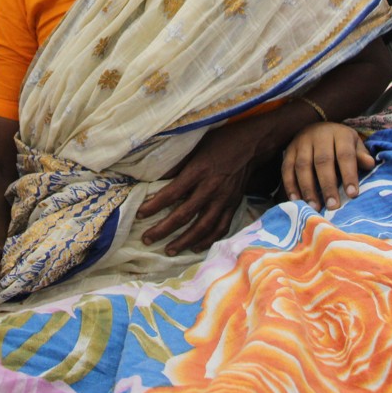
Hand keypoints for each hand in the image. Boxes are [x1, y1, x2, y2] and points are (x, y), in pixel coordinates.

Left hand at [136, 123, 258, 255]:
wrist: (251, 146)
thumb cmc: (219, 143)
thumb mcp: (195, 147)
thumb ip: (177, 165)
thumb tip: (156, 179)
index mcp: (198, 171)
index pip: (172, 193)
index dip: (154, 206)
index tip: (140, 214)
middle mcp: (211, 188)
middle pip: (184, 215)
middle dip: (163, 229)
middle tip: (147, 239)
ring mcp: (224, 200)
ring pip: (202, 227)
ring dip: (184, 241)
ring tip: (168, 250)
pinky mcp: (234, 206)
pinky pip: (220, 228)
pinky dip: (208, 240)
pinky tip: (195, 247)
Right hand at [281, 122, 373, 209]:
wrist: (317, 128)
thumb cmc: (340, 143)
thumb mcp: (354, 144)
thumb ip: (361, 155)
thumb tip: (369, 164)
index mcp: (339, 134)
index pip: (345, 154)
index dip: (349, 174)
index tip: (352, 194)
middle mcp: (319, 136)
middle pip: (322, 161)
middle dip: (327, 185)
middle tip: (333, 206)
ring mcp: (301, 142)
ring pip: (303, 166)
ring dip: (308, 188)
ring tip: (314, 207)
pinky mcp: (288, 150)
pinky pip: (287, 169)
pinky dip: (291, 185)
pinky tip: (296, 200)